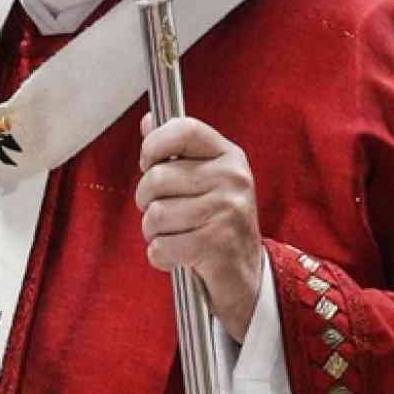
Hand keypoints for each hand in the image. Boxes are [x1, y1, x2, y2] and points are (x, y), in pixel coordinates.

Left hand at [136, 114, 264, 340]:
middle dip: (148, 202)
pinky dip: (161, 256)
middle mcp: (232, 178)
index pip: (183, 130)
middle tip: (165, 213)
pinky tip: (179, 255)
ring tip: (175, 234)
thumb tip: (148, 120)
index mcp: (229, 156)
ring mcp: (227, 211)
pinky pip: (161, 247)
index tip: (148, 163)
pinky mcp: (216, 244)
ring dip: (154, 233)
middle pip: (157, 178)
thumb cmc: (217, 221)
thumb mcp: (204, 179)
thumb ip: (176, 151)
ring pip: (155, 215)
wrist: (245, 273)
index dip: (154, 145)